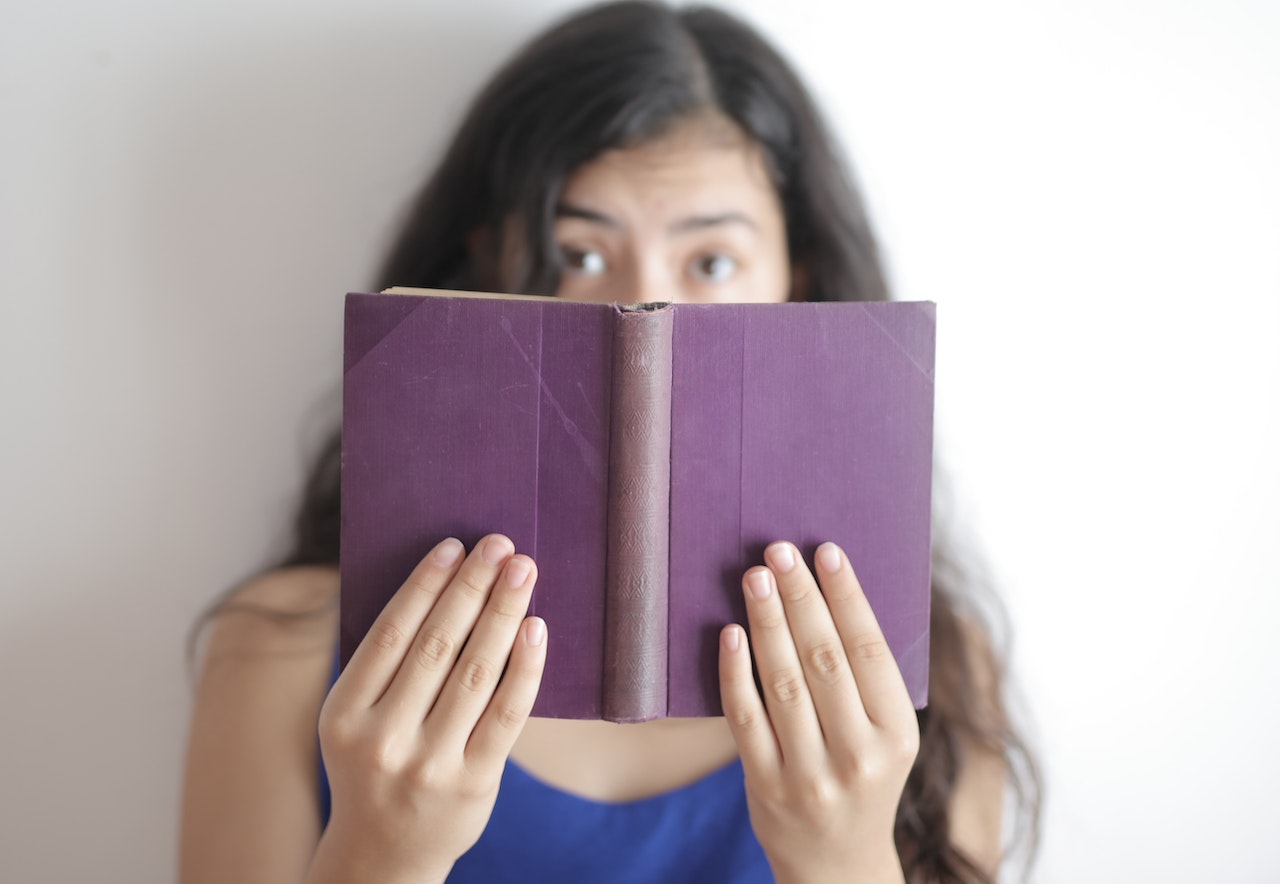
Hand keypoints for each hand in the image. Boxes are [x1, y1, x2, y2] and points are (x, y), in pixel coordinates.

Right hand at [306, 535, 546, 883]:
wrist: (383, 856)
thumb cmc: (374, 767)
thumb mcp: (352, 721)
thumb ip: (382, 665)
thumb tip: (435, 582)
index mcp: (344, 714)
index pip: (390, 633)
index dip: (424, 584)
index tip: (453, 546)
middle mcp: (383, 740)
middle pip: (436, 645)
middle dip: (472, 587)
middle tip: (500, 544)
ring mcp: (430, 764)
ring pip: (475, 672)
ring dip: (503, 613)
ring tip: (523, 570)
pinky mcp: (473, 784)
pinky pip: (507, 713)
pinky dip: (524, 667)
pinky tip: (535, 628)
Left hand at [720, 542, 918, 883]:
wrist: (836, 863)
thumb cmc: (861, 777)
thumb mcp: (885, 736)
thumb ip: (865, 678)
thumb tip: (832, 590)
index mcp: (896, 733)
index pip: (870, 651)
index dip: (848, 597)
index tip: (826, 551)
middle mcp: (858, 755)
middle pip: (824, 660)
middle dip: (801, 598)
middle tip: (779, 551)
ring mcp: (809, 773)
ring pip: (784, 684)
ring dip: (767, 623)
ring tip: (755, 577)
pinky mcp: (766, 785)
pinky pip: (746, 718)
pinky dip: (735, 673)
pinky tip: (731, 633)